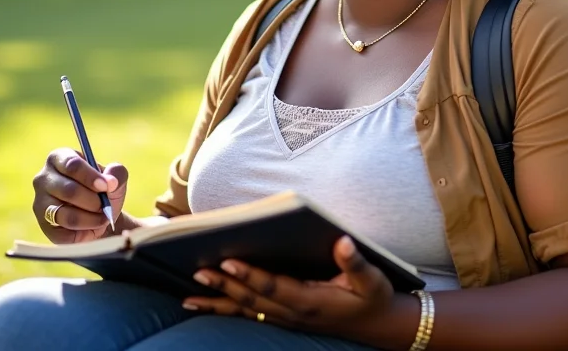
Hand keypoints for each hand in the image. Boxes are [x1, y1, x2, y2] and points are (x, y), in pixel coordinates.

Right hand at [32, 148, 127, 243]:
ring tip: (103, 217)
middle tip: (106, 206)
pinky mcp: (43, 226)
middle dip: (93, 201)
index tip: (106, 186)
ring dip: (90, 218)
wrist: (102, 215)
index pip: (72, 165)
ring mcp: (39, 203)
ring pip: (64, 214)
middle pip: (69, 190)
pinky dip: (83, 232)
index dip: (90, 176)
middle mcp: (43, 179)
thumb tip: (110, 181)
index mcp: (60, 158)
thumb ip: (117, 173)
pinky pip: (63, 233)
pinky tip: (92, 228)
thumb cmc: (105, 190)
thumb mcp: (116, 177)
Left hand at [183, 236, 402, 341]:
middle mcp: (293, 313)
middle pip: (252, 300)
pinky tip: (205, 304)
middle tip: (199, 269)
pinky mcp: (284, 318)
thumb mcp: (373, 280)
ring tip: (187, 296)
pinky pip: (249, 315)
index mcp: (311, 301)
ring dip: (217, 303)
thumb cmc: (374, 297)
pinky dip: (225, 310)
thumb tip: (343, 242)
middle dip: (224, 286)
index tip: (229, 261)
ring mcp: (286, 319)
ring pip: (245, 311)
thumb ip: (357, 262)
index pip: (273, 287)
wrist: (379, 325)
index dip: (250, 275)